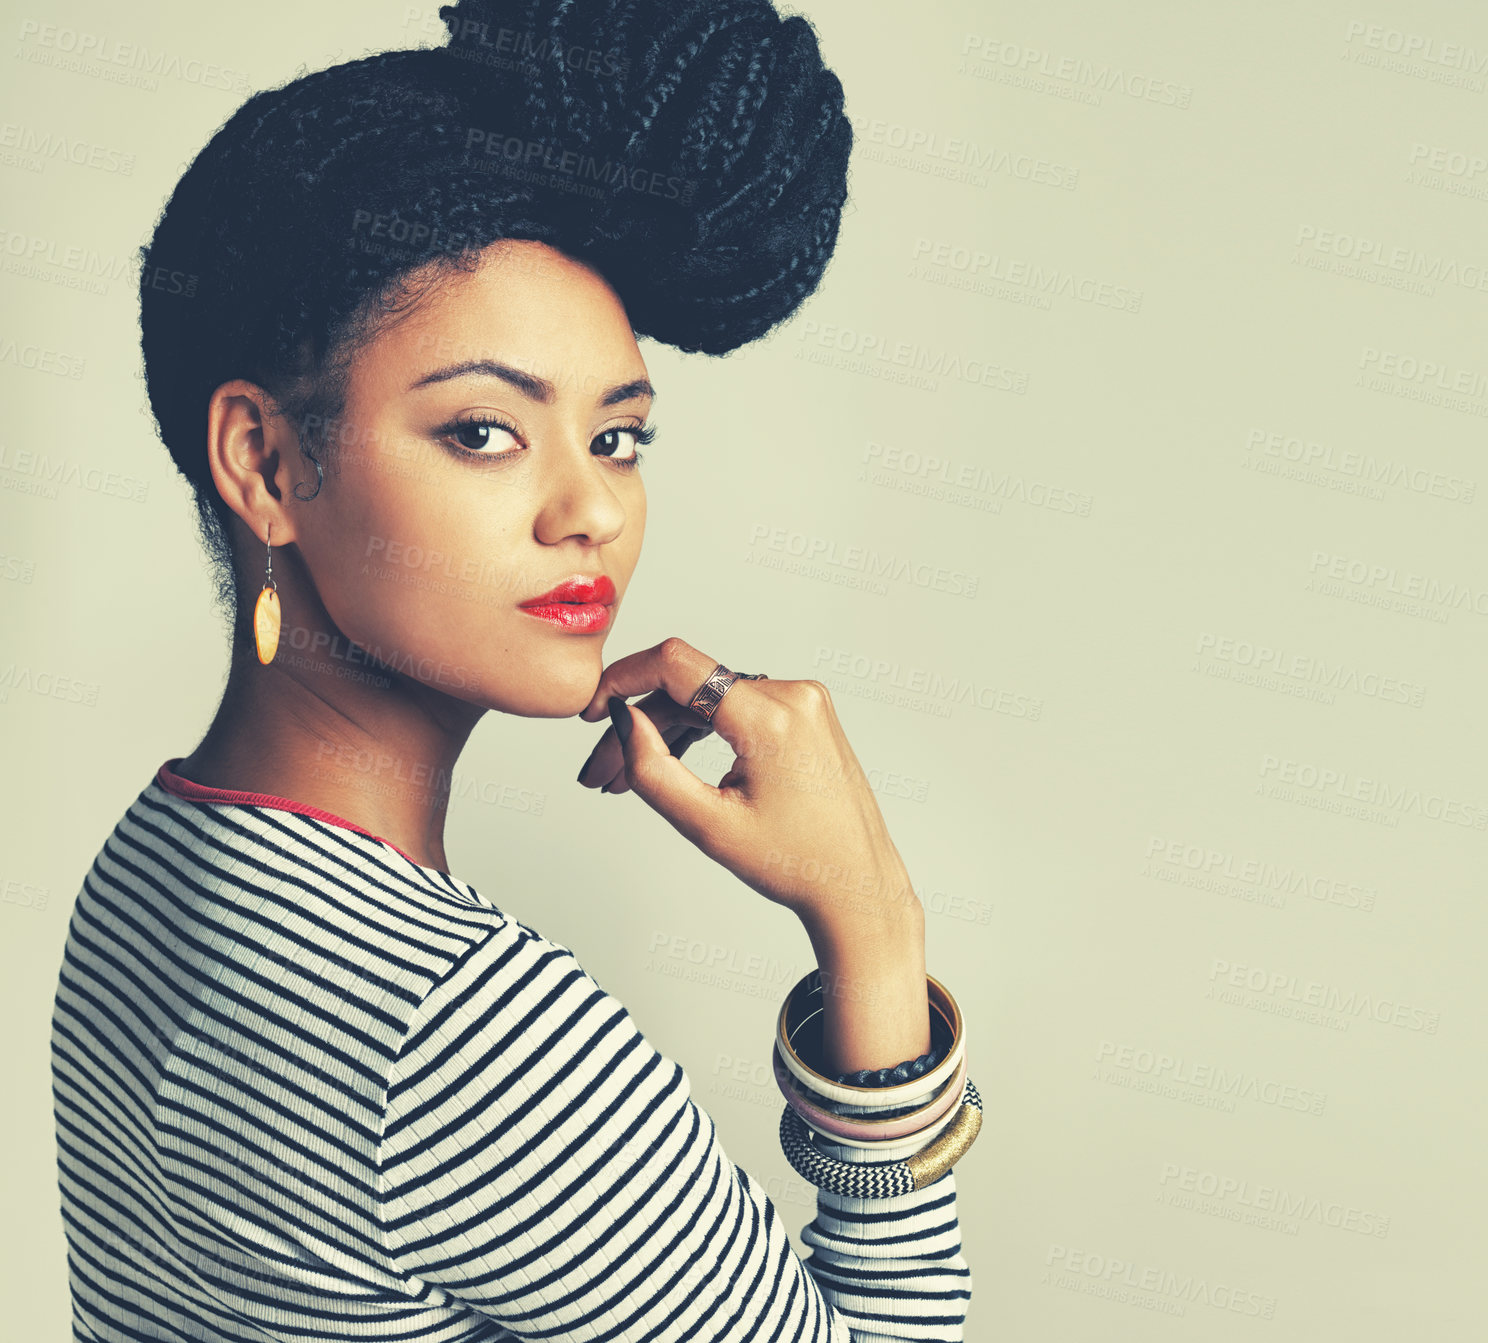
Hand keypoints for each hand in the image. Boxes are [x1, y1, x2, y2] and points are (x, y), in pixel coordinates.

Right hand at [576, 637, 919, 939]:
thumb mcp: (709, 826)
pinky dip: (698, 731)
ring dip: (663, 732)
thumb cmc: (796, 863)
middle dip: (637, 727)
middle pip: (687, 689)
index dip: (623, 679)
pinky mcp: (803, 712)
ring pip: (707, 699)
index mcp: (772, 718)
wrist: (857, 885)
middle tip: (599, 774)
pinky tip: (666, 762)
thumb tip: (624, 720)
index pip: (677, 665)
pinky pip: (734, 707)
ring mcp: (801, 700)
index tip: (592, 710)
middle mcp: (792, 695)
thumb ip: (653, 769)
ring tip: (622, 779)